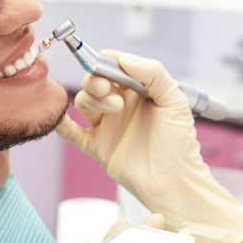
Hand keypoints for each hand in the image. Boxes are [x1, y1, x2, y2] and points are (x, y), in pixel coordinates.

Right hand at [57, 51, 242, 242]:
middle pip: (94, 81)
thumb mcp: (175, 101)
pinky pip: (71, 132)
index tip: (106, 64)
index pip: (114, 66)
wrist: (174, 184)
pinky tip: (61, 118)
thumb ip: (153, 73)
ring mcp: (107, 125)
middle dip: (96, 80)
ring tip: (114, 110)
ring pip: (83, 102)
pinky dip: (61, 123)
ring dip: (93, 100)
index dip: (106, 61)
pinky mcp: (97, 146)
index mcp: (138, 91)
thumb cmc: (180, 145)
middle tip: (108, 89)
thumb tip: (125, 58)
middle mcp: (120, 105)